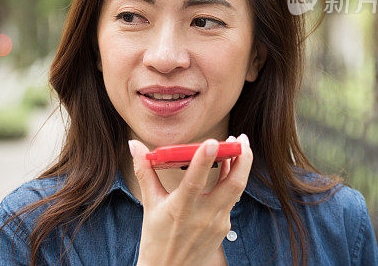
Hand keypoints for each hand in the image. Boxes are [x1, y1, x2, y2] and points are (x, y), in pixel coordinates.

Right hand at [130, 135, 252, 265]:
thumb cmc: (155, 239)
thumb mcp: (149, 204)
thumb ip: (145, 172)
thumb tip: (135, 145)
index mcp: (181, 209)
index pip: (195, 181)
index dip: (204, 160)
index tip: (212, 141)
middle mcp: (203, 216)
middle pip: (233, 185)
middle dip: (242, 159)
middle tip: (241, 138)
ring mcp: (217, 223)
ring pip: (236, 190)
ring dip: (241, 167)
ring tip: (239, 146)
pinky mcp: (224, 228)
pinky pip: (231, 199)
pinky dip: (231, 181)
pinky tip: (230, 168)